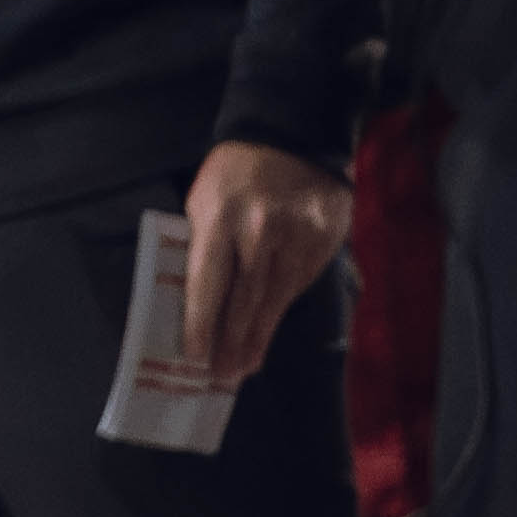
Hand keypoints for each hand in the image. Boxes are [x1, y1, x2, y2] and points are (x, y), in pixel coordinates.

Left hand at [174, 135, 355, 387]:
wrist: (294, 140)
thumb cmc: (234, 173)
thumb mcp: (203, 200)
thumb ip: (201, 245)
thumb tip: (196, 297)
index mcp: (221, 219)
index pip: (208, 282)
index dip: (201, 322)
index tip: (195, 354)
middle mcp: (260, 234)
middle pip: (243, 301)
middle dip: (231, 343)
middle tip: (220, 377)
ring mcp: (296, 241)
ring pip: (273, 302)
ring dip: (257, 339)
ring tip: (243, 369)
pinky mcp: (321, 247)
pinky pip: (296, 289)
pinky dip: (278, 314)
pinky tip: (267, 335)